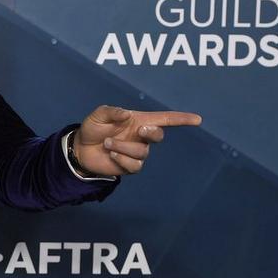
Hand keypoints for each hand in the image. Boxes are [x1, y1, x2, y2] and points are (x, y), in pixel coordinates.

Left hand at [73, 105, 201, 175]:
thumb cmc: (93, 128)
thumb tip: (126, 114)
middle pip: (158, 135)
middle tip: (140, 130)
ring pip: (142, 152)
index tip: (198, 119)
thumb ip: (111, 112)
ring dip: (123, 147)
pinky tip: (111, 154)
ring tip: (107, 144)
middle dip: (152, 133)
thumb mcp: (98, 115)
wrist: (80, 148)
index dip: (181, 119)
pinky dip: (122, 159)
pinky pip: (134, 165)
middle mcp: (141, 137)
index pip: (165, 119)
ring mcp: (136, 152)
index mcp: (138, 121)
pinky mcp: (129, 166)